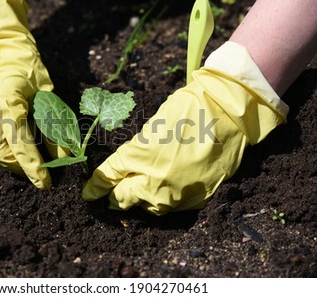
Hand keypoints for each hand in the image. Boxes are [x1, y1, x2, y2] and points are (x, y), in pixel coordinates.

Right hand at [0, 0, 65, 188]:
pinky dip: (2, 144)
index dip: (33, 167)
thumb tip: (62, 156)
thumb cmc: (27, 68)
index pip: (20, 144)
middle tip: (39, 172)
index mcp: (6, 102)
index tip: (45, 183)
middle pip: (1, 155)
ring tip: (28, 157)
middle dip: (21, 168)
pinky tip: (12, 137)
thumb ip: (52, 127)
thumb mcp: (46, 96)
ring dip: (11, 158)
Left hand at [83, 42, 288, 214]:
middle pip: (122, 198)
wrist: (227, 113)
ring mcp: (175, 192)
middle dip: (114, 196)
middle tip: (111, 194)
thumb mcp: (153, 125)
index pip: (108, 177)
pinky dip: (163, 201)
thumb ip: (136, 150)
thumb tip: (124, 165)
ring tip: (138, 193)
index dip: (95, 186)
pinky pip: (171, 207)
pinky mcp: (195, 198)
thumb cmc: (188, 109)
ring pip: (147, 207)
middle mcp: (153, 179)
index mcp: (137, 155)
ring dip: (139, 200)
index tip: (89, 193)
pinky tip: (164, 191)